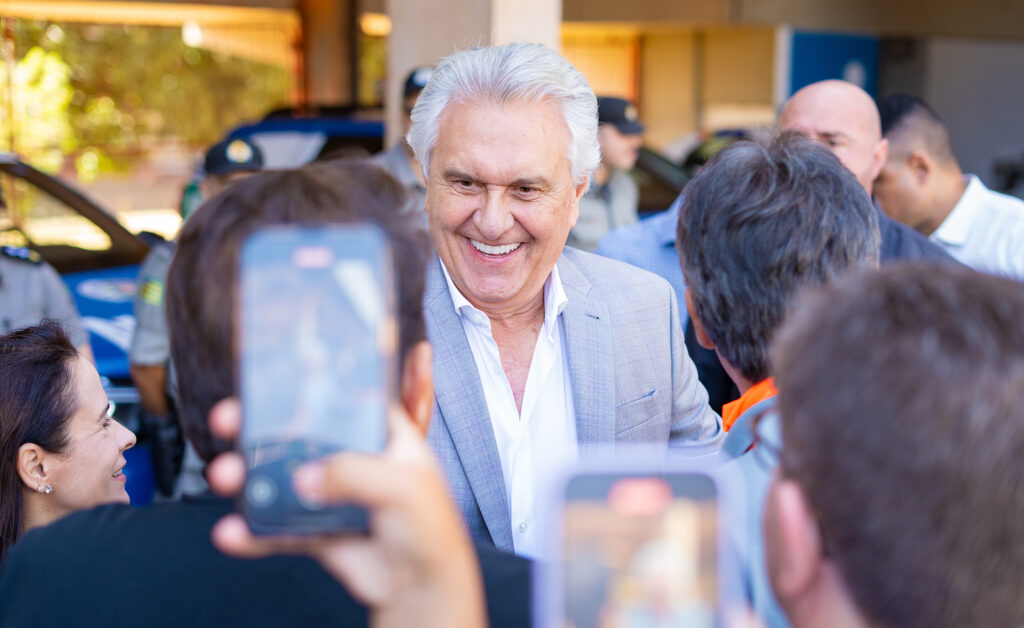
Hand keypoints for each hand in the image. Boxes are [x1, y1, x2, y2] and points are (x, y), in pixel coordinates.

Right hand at [205, 398, 485, 627]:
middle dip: (259, 424)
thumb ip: (354, 475)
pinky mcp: (314, 528)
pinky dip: (253, 532)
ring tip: (224, 475)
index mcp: (379, 433)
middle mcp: (350, 457)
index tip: (270, 374)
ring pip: (279, 477)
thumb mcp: (402, 487)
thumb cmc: (429, 527)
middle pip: (298, 432)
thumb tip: (306, 478)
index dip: (310, 383)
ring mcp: (329, 492)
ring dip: (246, 474)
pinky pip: (276, 526)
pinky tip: (232, 533)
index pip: (343, 397)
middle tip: (229, 418)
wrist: (422, 585)